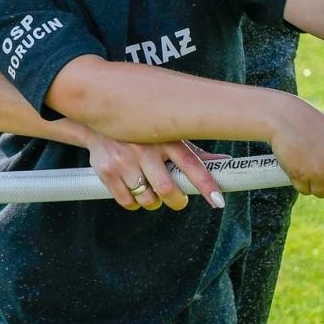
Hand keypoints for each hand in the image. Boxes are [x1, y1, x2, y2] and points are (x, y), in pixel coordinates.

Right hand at [86, 131, 224, 211]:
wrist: (97, 119)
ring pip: (147, 199)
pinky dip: (134, 204)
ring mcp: (124, 158)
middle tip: (178, 200)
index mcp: (165, 137)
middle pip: (167, 189)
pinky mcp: (107, 170)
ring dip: (154, 203)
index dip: (206, 184)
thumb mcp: (168, 134)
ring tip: (152, 192)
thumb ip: (194, 152)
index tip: (218, 201)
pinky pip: (127, 202)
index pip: (190, 163)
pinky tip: (134, 191)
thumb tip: (226, 161)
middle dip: (177, 201)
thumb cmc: (142, 131)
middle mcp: (145, 147)